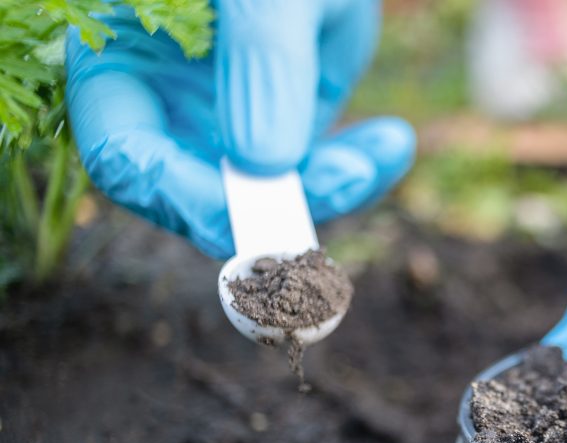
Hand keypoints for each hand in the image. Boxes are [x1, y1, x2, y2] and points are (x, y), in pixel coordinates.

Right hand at [65, 0, 413, 257]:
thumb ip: (261, 58)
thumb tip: (265, 164)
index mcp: (120, 58)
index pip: (128, 159)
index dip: (185, 197)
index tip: (263, 207)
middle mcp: (168, 99)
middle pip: (201, 194)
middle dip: (278, 202)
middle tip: (344, 182)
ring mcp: (228, 114)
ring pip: (271, 192)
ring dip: (334, 186)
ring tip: (385, 148)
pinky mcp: (285, 118)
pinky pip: (317, 167)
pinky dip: (359, 166)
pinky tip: (394, 141)